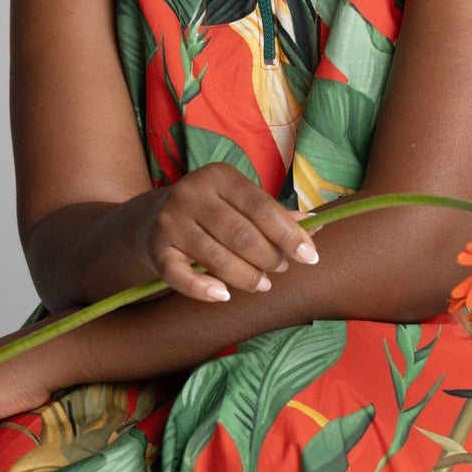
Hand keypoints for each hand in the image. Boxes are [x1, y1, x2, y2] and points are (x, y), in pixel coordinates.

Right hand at [138, 162, 318, 301]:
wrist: (154, 218)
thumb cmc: (213, 211)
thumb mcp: (241, 202)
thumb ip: (276, 215)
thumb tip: (317, 226)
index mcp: (218, 176)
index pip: (260, 206)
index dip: (288, 234)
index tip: (310, 257)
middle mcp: (191, 193)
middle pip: (241, 234)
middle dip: (269, 258)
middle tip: (280, 269)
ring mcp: (170, 221)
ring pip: (217, 258)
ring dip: (246, 278)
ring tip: (260, 284)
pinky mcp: (156, 249)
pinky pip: (181, 276)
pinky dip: (203, 290)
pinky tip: (223, 296)